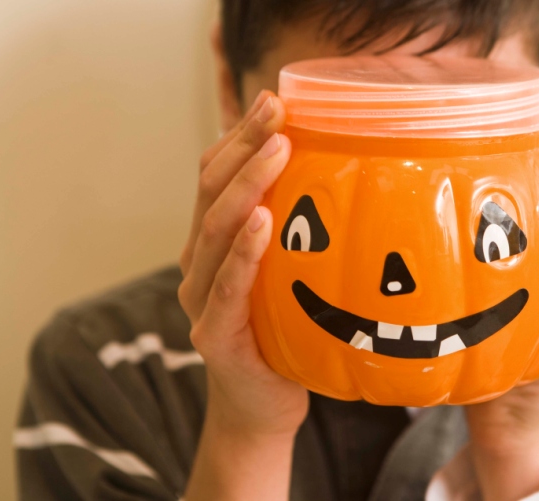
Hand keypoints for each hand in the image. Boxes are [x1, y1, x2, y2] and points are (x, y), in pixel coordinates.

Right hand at [179, 92, 306, 500]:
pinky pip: (228, 287)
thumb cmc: (280, 334)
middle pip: (210, 191)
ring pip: (214, 231)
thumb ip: (293, 231)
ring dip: (245, 187)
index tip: (274, 98)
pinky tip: (264, 223)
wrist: (261, 407)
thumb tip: (341, 175)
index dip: (238, 135)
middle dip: (243, 146)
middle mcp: (197, 265)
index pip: (214, 175)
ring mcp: (200, 300)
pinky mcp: (214, 335)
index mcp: (211, 244)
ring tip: (276, 150)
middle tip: (277, 111)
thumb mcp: (285, 273)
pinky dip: (244, 254)